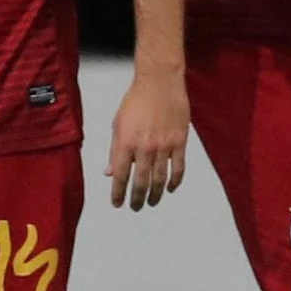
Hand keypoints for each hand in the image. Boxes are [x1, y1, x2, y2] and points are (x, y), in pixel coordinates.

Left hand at [103, 66, 187, 209]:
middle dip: (136, 198)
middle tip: (135, 207)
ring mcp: (164, 145)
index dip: (118, 193)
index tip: (117, 203)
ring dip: (155, 194)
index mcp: (126, 143)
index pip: (120, 176)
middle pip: (141, 182)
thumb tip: (110, 171)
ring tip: (151, 202)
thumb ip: (115, 150)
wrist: (160, 83)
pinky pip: (178, 167)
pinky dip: (175, 181)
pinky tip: (171, 188)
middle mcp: (144, 147)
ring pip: (160, 178)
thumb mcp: (117, 125)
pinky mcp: (180, 141)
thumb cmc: (136, 100)